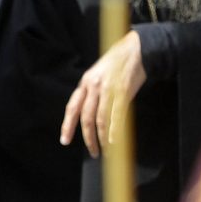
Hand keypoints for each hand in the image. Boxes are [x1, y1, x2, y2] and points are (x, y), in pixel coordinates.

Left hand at [60, 31, 147, 157]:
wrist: (135, 49)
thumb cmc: (118, 64)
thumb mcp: (99, 75)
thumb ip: (93, 93)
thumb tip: (91, 116)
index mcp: (85, 82)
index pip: (72, 107)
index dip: (67, 125)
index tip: (65, 140)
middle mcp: (94, 85)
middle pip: (86, 117)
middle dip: (88, 138)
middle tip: (92, 152)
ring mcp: (108, 88)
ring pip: (101, 119)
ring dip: (103, 138)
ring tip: (105, 150)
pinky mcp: (123, 91)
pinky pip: (116, 115)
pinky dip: (115, 131)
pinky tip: (115, 141)